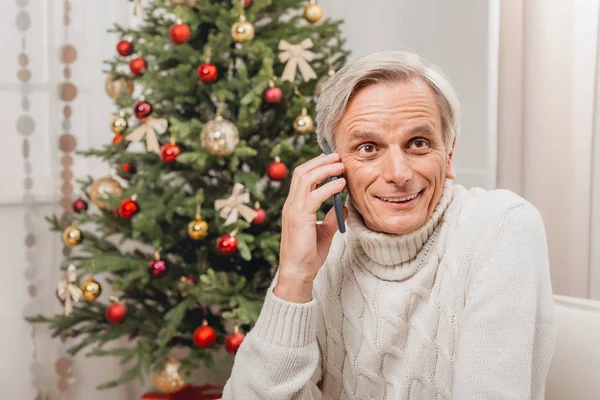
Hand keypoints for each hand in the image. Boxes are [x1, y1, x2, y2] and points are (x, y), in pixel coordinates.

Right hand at [274, 152, 347, 302]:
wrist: (298, 273)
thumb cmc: (309, 255)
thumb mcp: (325, 232)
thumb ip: (332, 217)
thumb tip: (344, 204)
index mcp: (294, 206)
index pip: (302, 177)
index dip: (316, 165)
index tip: (332, 160)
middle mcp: (291, 205)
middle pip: (302, 172)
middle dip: (320, 161)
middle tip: (337, 156)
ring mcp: (293, 210)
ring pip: (305, 179)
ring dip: (324, 169)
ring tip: (340, 165)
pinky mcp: (299, 218)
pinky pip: (314, 196)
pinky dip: (328, 187)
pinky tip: (341, 184)